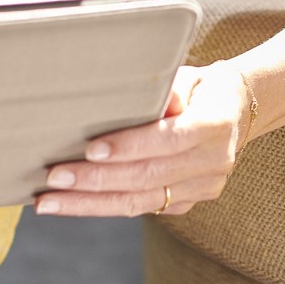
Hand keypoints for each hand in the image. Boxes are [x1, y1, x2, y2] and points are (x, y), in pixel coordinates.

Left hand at [33, 64, 252, 217]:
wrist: (235, 111)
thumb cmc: (198, 87)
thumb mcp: (187, 75)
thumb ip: (168, 87)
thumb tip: (147, 99)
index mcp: (214, 125)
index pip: (167, 140)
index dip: (129, 146)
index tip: (90, 149)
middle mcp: (213, 162)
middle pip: (146, 176)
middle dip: (96, 180)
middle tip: (54, 178)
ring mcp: (202, 187)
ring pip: (139, 201)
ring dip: (89, 203)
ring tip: (49, 201)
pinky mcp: (187, 203)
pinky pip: (141, 208)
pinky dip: (102, 205)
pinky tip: (71, 203)